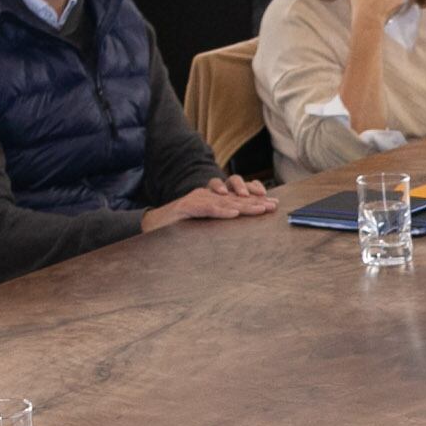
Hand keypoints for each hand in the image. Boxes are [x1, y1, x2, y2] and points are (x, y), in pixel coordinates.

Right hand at [142, 176, 280, 230]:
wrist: (152, 225)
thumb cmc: (178, 227)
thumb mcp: (204, 225)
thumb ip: (220, 224)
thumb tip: (241, 230)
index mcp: (212, 199)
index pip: (237, 197)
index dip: (256, 199)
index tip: (273, 205)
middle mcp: (207, 195)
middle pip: (235, 197)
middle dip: (256, 201)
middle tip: (273, 207)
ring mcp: (197, 199)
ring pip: (224, 201)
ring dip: (243, 206)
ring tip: (260, 209)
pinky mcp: (187, 207)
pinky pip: (206, 208)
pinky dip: (220, 211)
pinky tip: (233, 213)